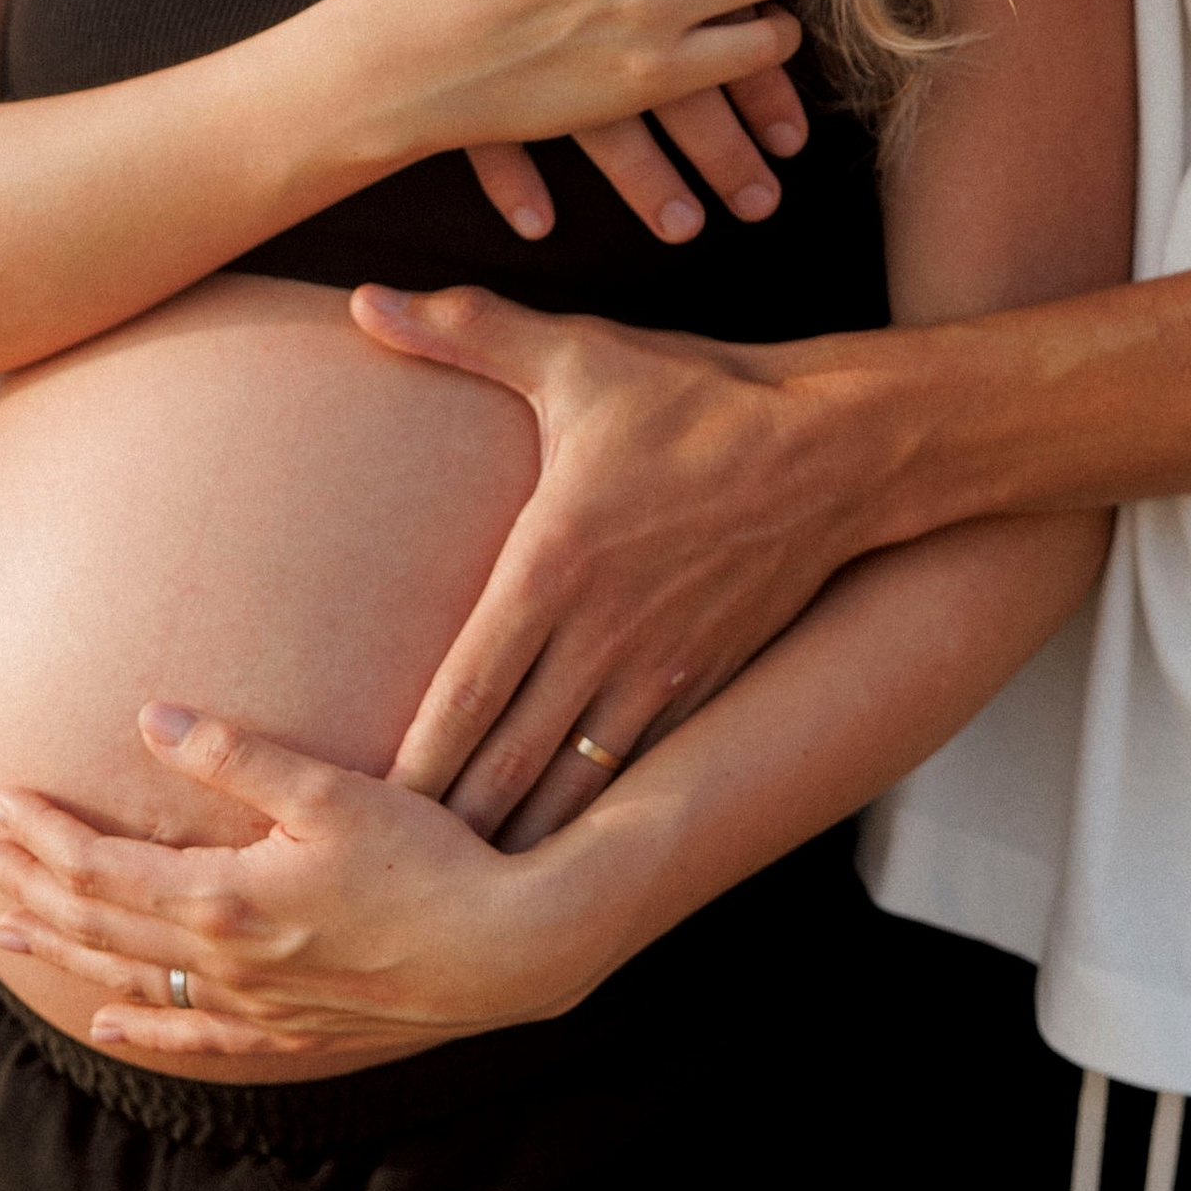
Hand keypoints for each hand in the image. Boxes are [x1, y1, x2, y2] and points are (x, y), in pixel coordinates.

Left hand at [0, 706, 605, 1066]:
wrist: (507, 948)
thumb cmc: (431, 858)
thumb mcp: (334, 791)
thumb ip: (238, 756)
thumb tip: (150, 717)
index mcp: (224, 899)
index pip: (100, 867)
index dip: (41, 833)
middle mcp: (222, 962)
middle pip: (96, 924)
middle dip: (28, 885)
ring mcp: (252, 1004)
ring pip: (128, 981)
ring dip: (60, 951)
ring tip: (3, 930)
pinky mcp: (288, 1028)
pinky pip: (190, 1040)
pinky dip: (137, 1031)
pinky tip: (102, 1023)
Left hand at [349, 283, 876, 836]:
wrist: (839, 450)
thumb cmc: (698, 399)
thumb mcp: (578, 355)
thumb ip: (466, 332)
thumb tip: (366, 300)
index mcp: (553, 562)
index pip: (461, 690)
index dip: (406, 762)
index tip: (351, 811)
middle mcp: (600, 633)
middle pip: (504, 761)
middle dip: (440, 828)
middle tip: (372, 881)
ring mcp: (658, 669)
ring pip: (569, 785)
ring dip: (511, 841)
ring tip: (448, 891)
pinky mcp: (702, 684)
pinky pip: (631, 769)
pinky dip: (584, 817)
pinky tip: (547, 855)